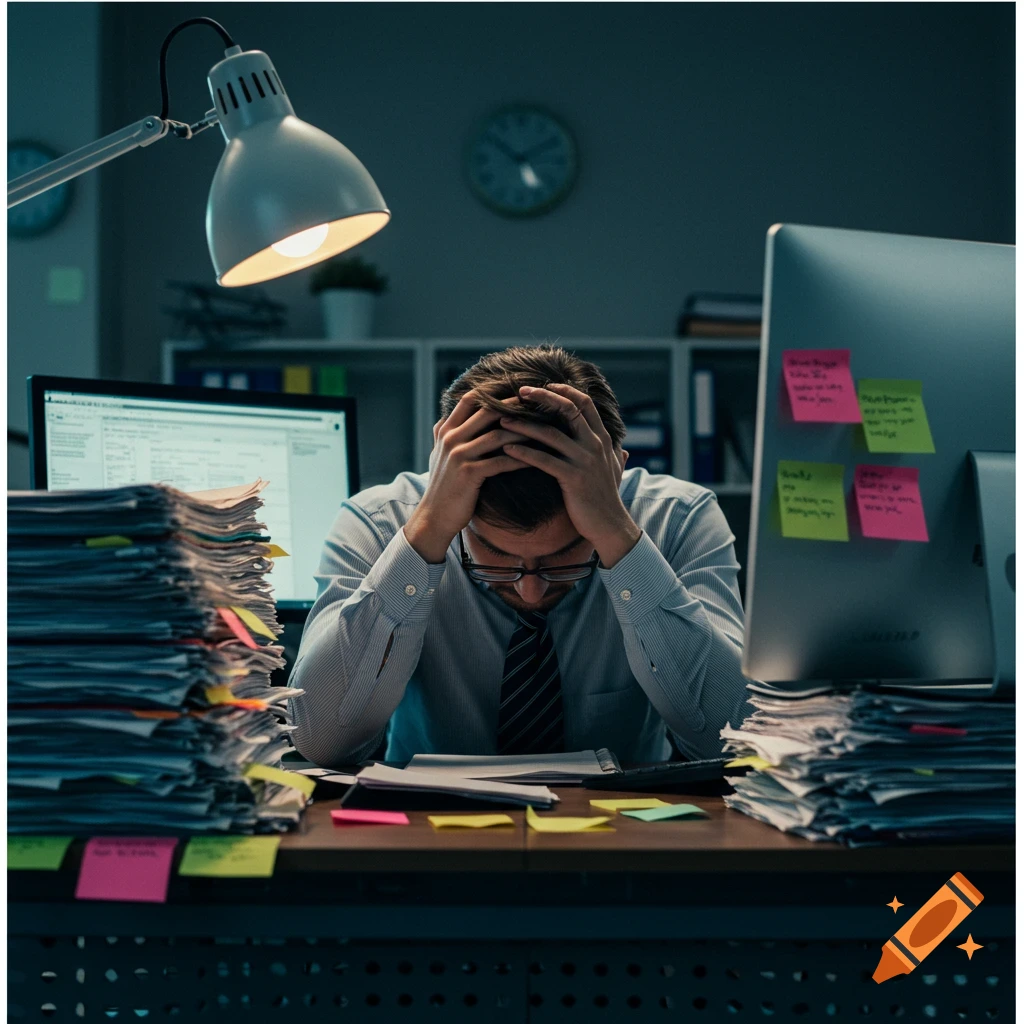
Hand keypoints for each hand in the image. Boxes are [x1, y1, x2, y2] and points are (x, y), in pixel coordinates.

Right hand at [405, 391, 527, 562]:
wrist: (434, 517)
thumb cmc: (442, 486)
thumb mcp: (437, 455)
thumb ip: (442, 434)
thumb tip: (446, 417)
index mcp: (446, 430)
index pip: (470, 399)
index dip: (494, 390)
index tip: (517, 391)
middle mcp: (451, 438)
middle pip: (487, 411)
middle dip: (515, 407)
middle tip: (539, 405)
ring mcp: (459, 455)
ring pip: (498, 435)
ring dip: (523, 432)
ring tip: (545, 431)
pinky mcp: (469, 473)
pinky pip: (501, 461)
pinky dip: (521, 458)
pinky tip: (538, 459)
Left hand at [499, 384, 642, 567]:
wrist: (610, 525)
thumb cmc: (608, 499)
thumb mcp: (616, 472)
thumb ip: (616, 456)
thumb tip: (624, 449)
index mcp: (602, 438)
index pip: (584, 403)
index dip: (565, 390)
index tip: (544, 385)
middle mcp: (594, 444)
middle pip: (568, 409)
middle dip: (542, 397)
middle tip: (519, 391)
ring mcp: (584, 461)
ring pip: (551, 433)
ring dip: (525, 425)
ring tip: (503, 419)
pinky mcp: (573, 478)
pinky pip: (544, 460)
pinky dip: (524, 452)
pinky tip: (506, 448)